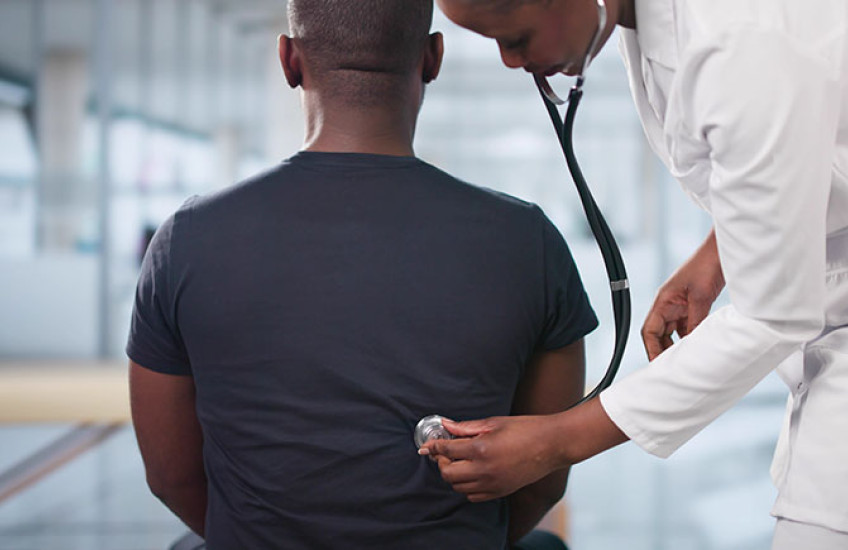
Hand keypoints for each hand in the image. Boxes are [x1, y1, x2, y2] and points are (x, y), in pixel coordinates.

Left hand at [419, 415, 560, 501]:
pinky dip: (467, 487)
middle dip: (442, 462)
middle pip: (448, 473)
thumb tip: (445, 425)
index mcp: (481, 449)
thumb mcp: (493, 423)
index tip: (427, 446)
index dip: (434, 447)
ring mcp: (492, 484)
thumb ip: (466, 427)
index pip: (447, 451)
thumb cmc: (525, 429)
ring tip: (460, 461)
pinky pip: (473, 496)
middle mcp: (484, 470)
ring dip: (453, 475)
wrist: (551, 445)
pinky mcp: (500, 492)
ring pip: (458, 487)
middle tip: (446, 452)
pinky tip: (472, 473)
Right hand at [642, 229, 724, 359]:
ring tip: (686, 361)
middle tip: (673, 368)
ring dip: (677, 346)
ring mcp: (680, 306)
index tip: (659, 365)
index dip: (651, 349)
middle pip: (658, 335)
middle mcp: (668, 305)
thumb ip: (695, 322)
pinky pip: (687, 327)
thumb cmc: (706, 266)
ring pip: (673, 333)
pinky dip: (690, 338)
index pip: (649, 331)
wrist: (721, 253)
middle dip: (663, 351)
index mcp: (663, 301)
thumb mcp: (700, 298)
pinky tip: (698, 347)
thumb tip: (692, 346)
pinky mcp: (693, 306)